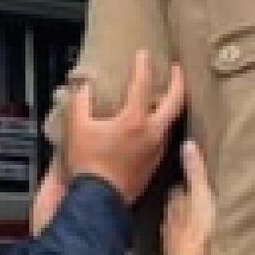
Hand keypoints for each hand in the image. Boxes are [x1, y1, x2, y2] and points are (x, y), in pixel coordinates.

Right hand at [52, 48, 189, 207]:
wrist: (98, 200)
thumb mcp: (77, 129)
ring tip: (165, 96)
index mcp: (134, 120)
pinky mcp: (154, 163)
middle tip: (177, 70)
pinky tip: (153, 124)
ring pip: (171, 120)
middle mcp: (152, 132)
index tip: (143, 54)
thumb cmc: (88, 165)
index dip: (143, 65)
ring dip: (171, 104)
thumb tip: (84, 87)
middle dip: (178, 82)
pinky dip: (162, 124)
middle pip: (175, 101)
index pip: (142, 84)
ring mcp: (156, 149)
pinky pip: (163, 137)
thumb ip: (80, 103)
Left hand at [164, 139, 220, 254]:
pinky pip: (180, 241)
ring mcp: (170, 238)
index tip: (193, 180)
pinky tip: (193, 240)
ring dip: (184, 220)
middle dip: (184, 201)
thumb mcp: (201, 195)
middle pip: (175, 206)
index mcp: (174, 202)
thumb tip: (187, 144)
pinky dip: (185, 237)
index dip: (186, 184)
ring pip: (176, 224)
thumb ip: (195, 172)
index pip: (177, 188)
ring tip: (196, 218)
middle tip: (197, 197)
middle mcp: (168, 219)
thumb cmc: (198, 229)